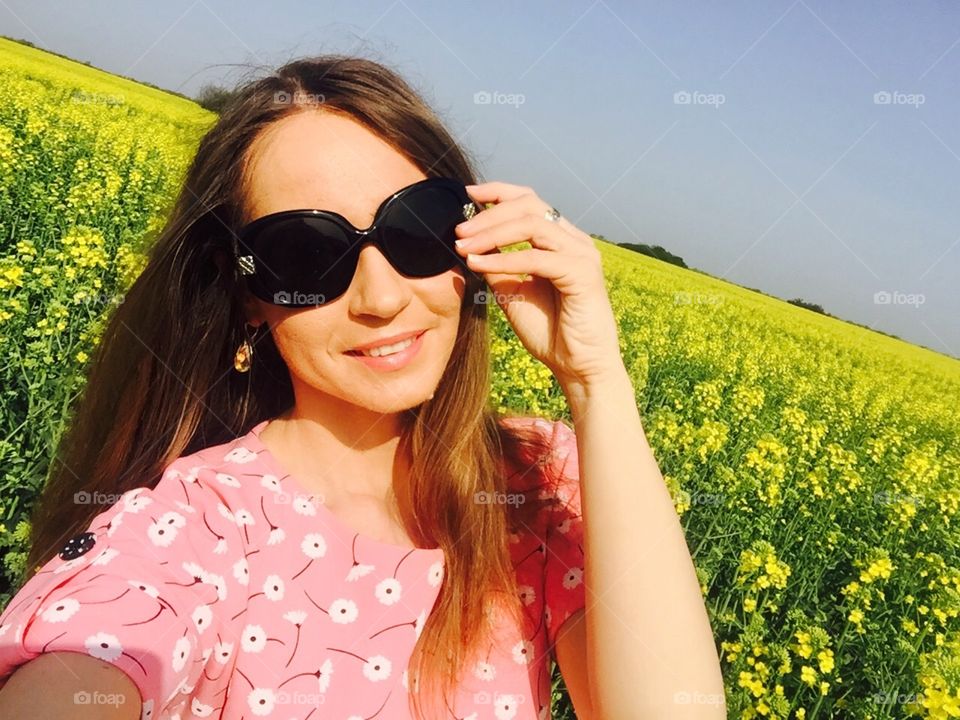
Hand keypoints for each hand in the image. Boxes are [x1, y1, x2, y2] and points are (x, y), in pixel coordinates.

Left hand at [455, 181, 624, 392]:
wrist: (578, 367)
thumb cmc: (550, 332)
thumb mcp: (513, 292)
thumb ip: (497, 266)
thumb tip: (470, 245)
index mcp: (561, 240)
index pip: (530, 201)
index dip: (498, 192)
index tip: (467, 195)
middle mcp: (574, 240)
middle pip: (529, 205)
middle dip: (489, 214)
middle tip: (459, 229)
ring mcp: (582, 254)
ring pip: (532, 225)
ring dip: (492, 233)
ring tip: (464, 245)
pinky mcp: (583, 273)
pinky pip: (537, 258)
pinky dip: (504, 259)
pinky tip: (479, 264)